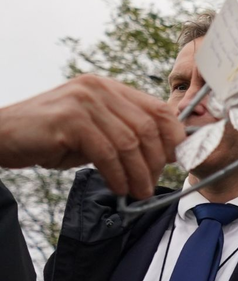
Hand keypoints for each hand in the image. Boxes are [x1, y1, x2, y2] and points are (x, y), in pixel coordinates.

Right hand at [0, 75, 184, 197]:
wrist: (0, 135)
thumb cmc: (47, 137)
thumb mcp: (91, 131)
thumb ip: (121, 134)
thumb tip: (159, 154)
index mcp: (109, 88)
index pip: (157, 108)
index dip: (174, 136)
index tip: (178, 160)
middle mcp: (100, 89)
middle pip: (148, 126)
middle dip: (157, 160)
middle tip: (155, 183)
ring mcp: (85, 102)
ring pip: (130, 141)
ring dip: (139, 172)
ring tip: (140, 192)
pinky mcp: (70, 120)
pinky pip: (107, 152)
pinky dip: (118, 174)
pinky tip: (119, 188)